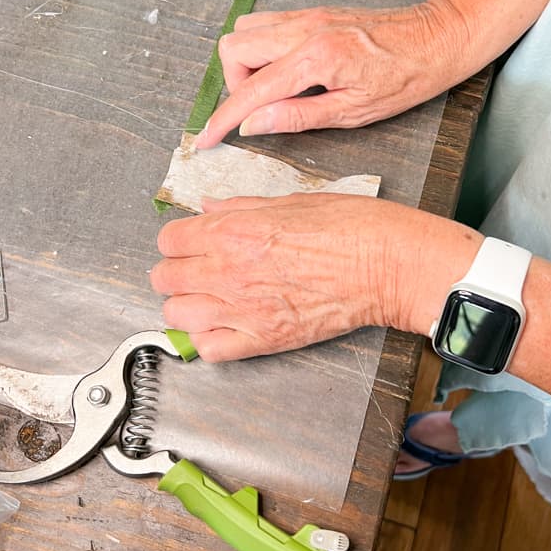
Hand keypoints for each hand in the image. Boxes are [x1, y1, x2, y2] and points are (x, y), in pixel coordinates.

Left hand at [150, 193, 479, 360]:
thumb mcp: (290, 201)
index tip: (189, 243)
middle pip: (164, 279)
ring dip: (186, 307)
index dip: (178, 241)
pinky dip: (208, 340)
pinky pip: (209, 349)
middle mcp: (229, 270)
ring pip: (177, 316)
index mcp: (233, 231)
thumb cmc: (349, 227)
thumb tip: (208, 208)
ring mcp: (243, 309)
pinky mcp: (263, 340)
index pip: (169, 240)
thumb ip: (240, 207)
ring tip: (206, 299)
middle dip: (176, 273)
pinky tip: (223, 326)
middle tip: (195, 270)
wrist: (385, 264)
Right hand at [195, 0, 468, 148]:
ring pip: (245, 31)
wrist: (436, 37)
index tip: (206, 138)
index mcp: (314, 59)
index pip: (250, 90)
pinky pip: (267, 25)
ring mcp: (306, 16)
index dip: (223, 118)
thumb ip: (297, 116)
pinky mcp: (312, 13)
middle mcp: (303, 30)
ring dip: (246, 64)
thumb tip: (252, 125)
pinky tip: (288, 73)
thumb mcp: (353, 111)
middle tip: (258, 109)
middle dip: (234, 83)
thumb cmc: (405, 78)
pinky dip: (263, 50)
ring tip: (275, 91)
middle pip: (233, 48)